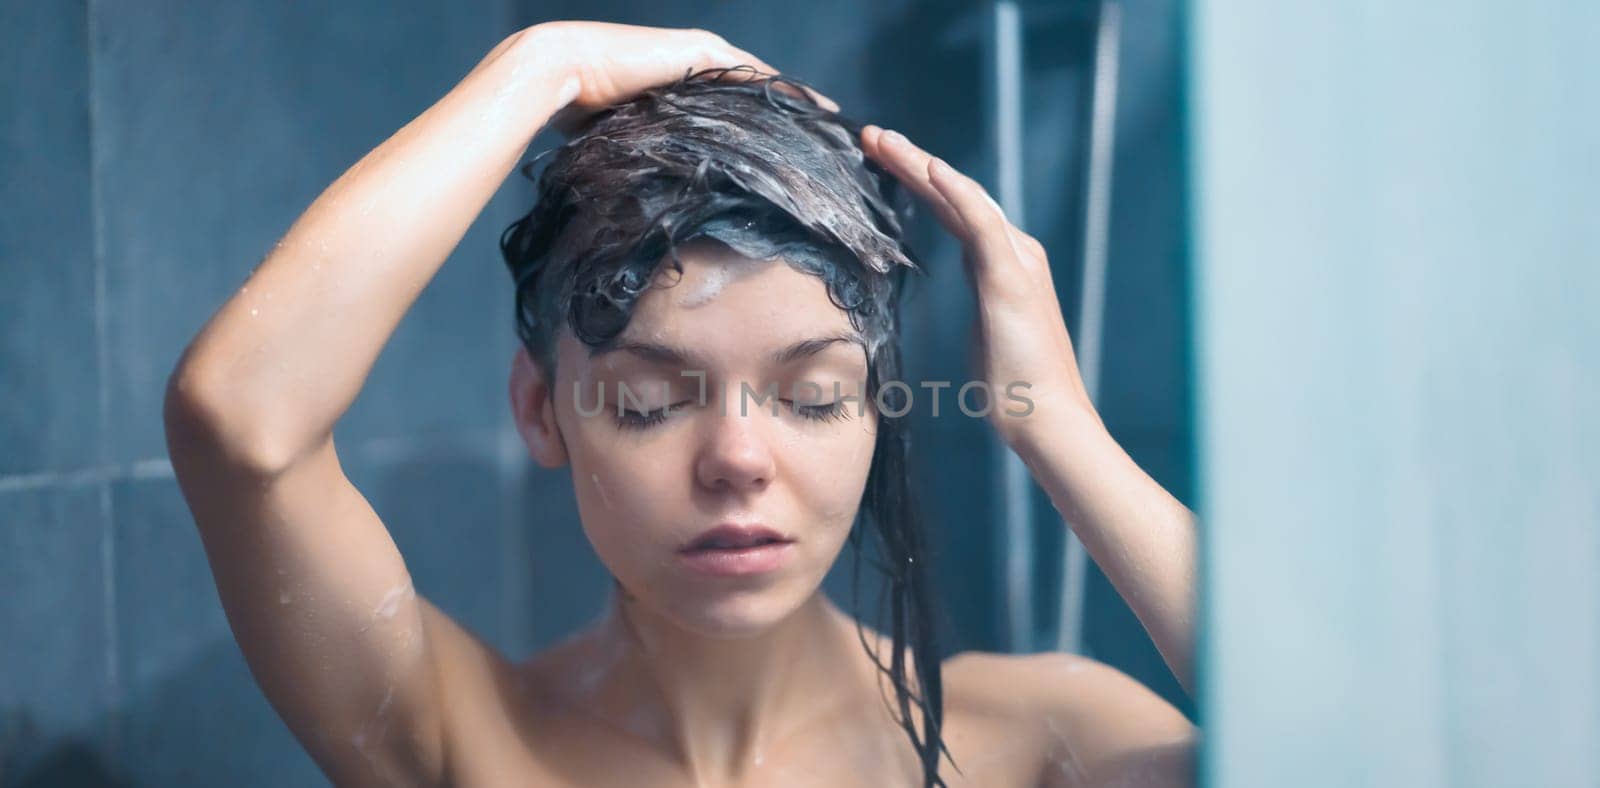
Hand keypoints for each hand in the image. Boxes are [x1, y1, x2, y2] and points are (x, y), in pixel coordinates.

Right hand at [527, 21, 839, 135]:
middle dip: (789, 112)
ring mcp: (698, 55)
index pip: (734, 106)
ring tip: (828, 120)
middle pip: (754, 91)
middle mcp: (693, 67)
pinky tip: (808, 105)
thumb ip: (650, 154)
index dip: (764, 125)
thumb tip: (662, 200)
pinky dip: (782, 88)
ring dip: (794, 100)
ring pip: (760, 80)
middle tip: (825, 137)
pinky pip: (752, 73)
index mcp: (679, 87)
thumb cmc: (579, 112)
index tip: (793, 149)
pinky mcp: (699, 52)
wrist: (560, 72)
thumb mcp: (625, 139)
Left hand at [860, 125, 1094, 450]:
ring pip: (964, 197)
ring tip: (884, 140)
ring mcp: (1016, 260)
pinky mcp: (1013, 277)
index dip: (917, 182)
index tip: (878, 160)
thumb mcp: (985, 336)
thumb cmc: (1015, 389)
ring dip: (922, 165)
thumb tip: (965, 294)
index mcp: (1002, 263)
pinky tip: (931, 169)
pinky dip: (957, 192)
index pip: (953, 210)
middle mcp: (1014, 251)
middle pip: (955, 194)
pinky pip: (982, 222)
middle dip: (912, 162)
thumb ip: (978, 305)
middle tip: (871, 134)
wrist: (1049, 416)